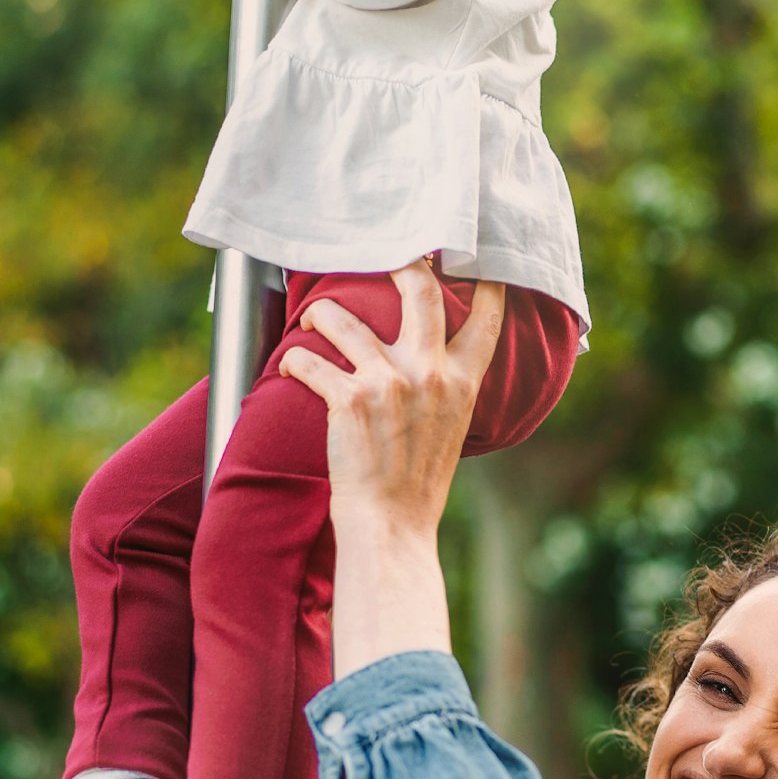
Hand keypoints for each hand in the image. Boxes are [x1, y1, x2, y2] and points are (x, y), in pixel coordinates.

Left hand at [279, 263, 505, 542]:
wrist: (391, 523)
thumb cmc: (418, 482)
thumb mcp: (454, 426)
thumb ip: (448, 385)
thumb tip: (435, 357)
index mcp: (462, 381)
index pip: (487, 317)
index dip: (486, 279)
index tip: (473, 255)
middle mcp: (429, 373)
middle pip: (419, 290)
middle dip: (401, 262)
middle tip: (385, 256)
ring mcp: (388, 382)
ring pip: (342, 318)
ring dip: (320, 313)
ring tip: (313, 318)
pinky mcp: (347, 398)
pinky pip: (309, 360)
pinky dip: (294, 361)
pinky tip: (290, 367)